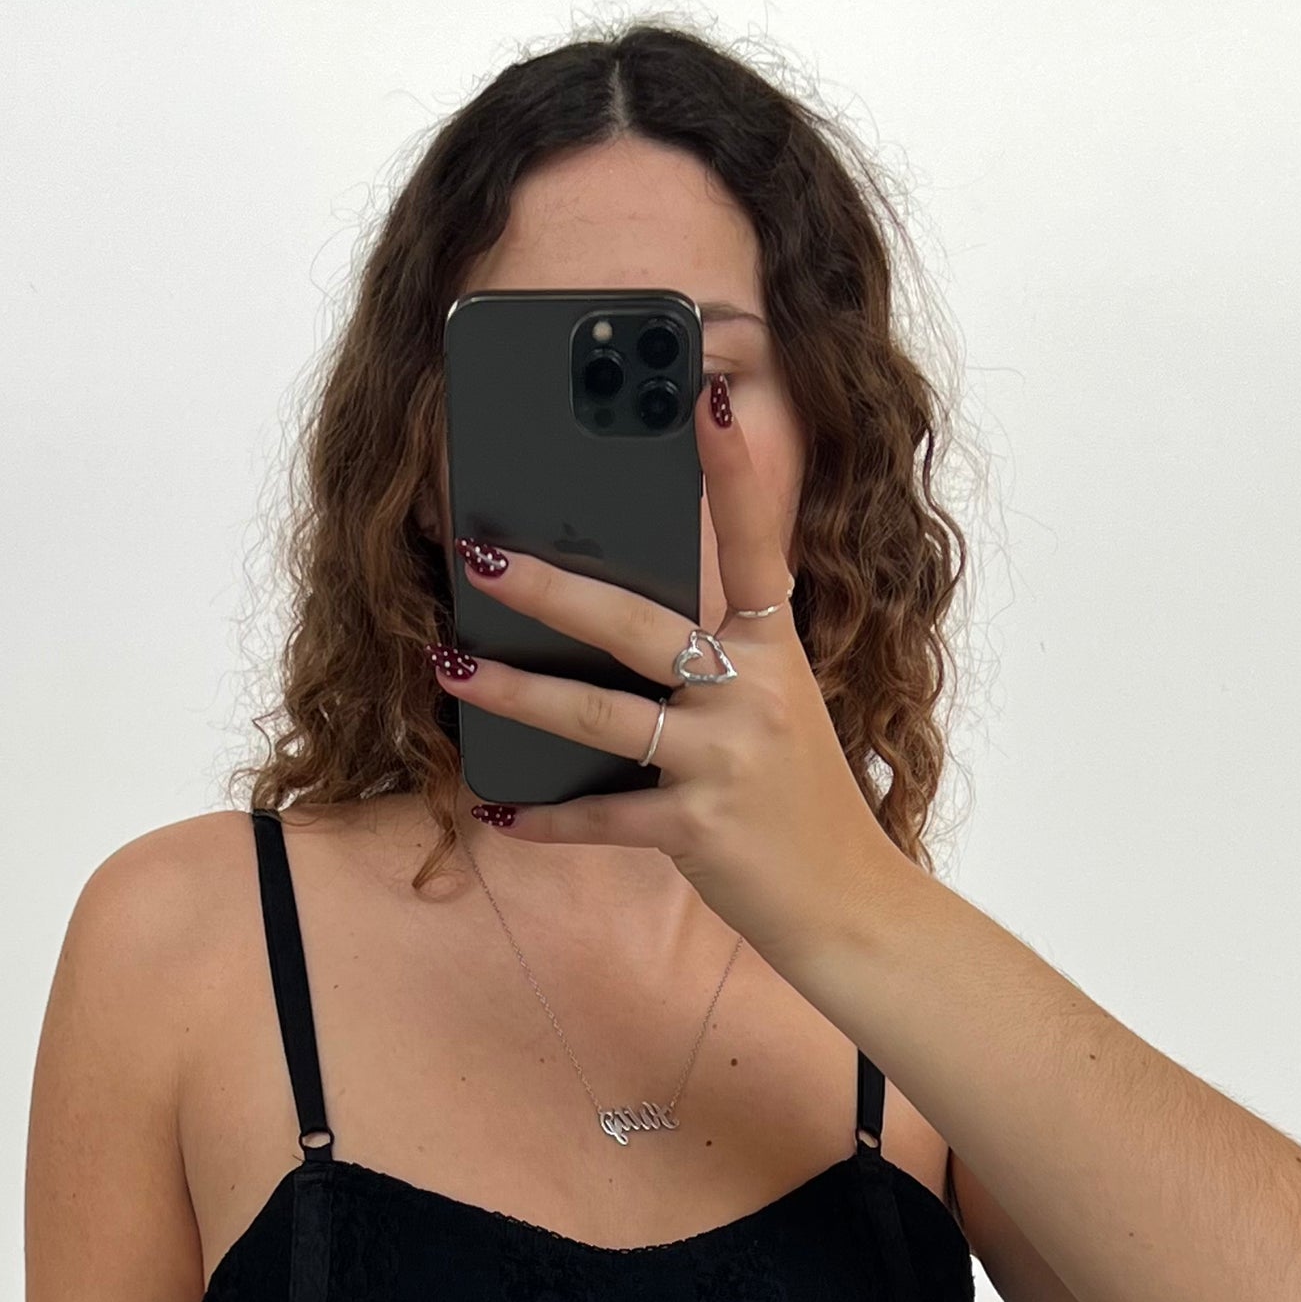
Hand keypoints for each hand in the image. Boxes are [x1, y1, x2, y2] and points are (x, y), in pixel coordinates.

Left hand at [430, 373, 896, 982]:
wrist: (849, 906)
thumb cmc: (797, 803)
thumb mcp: (777, 713)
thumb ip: (718, 663)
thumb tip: (612, 621)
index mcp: (778, 653)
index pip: (756, 546)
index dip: (734, 472)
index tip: (706, 395)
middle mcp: (755, 696)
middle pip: (638, 626)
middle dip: (551, 588)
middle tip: (480, 555)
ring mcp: (726, 763)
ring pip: (602, 717)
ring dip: (517, 692)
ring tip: (451, 668)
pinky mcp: (699, 831)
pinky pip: (603, 817)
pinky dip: (546, 819)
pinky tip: (498, 809)